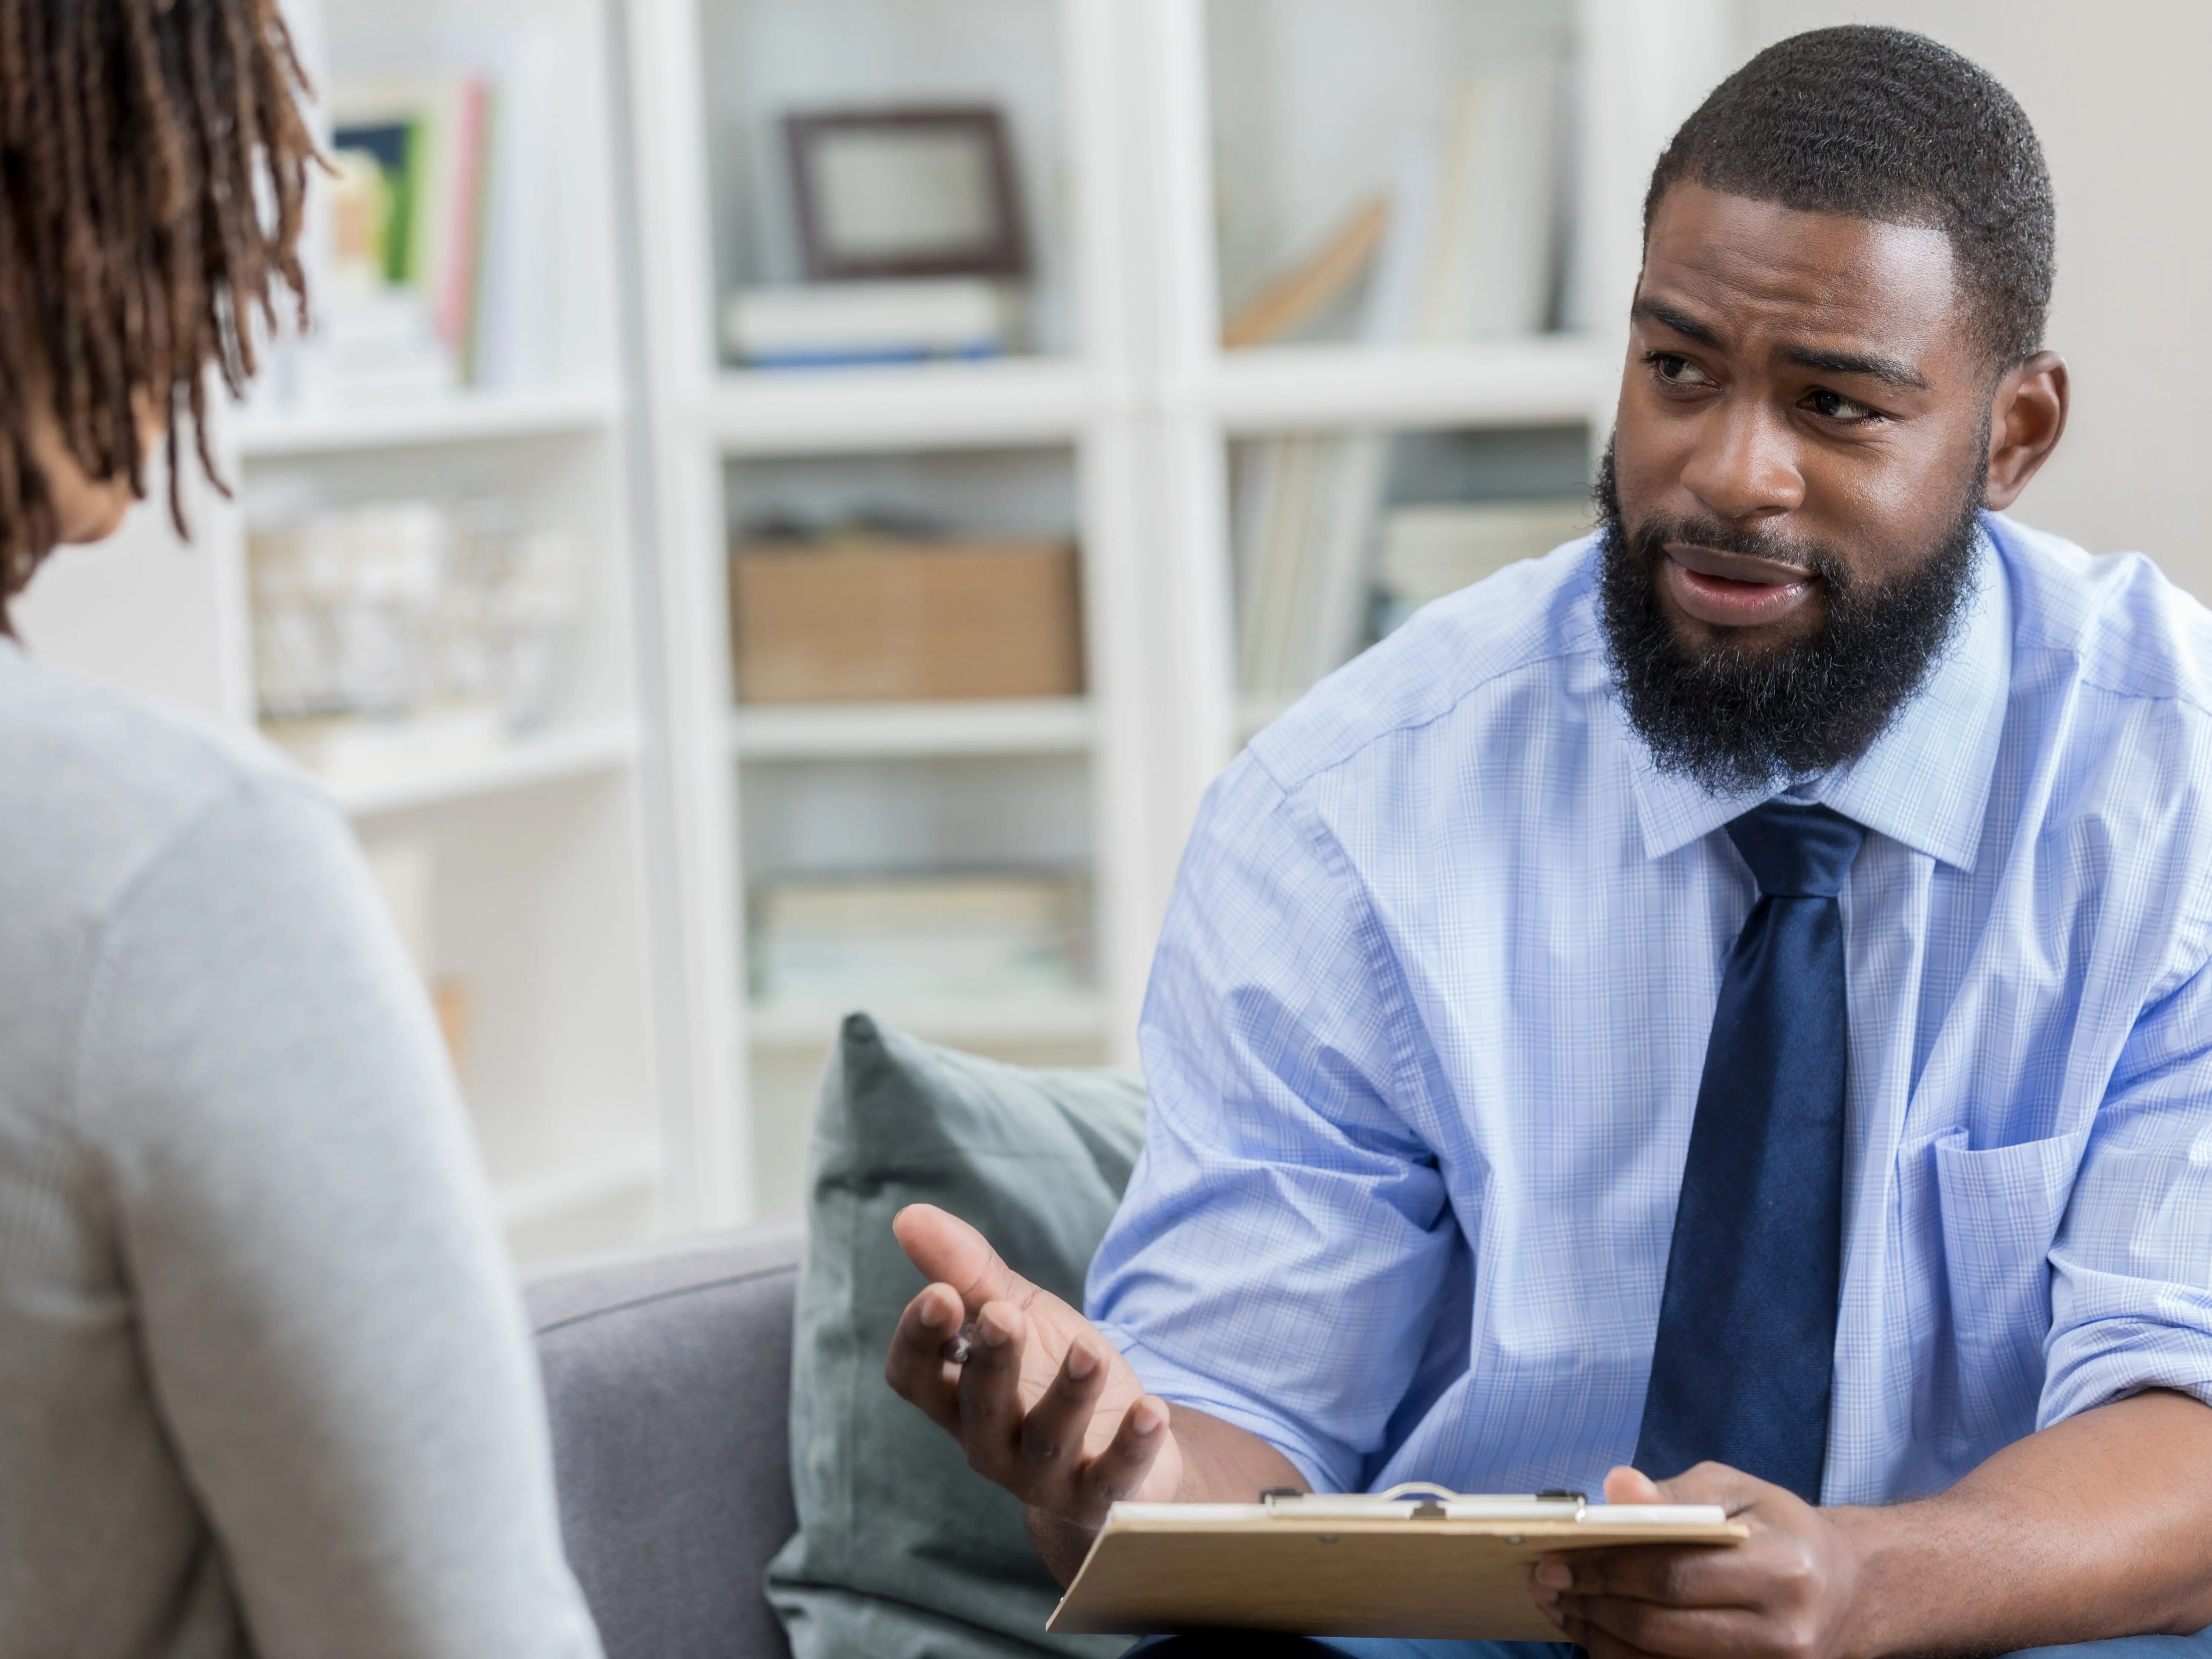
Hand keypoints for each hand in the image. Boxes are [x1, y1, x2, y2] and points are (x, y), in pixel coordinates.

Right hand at [883, 1203, 1183, 1529]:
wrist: (1118, 1447)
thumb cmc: (1051, 1370)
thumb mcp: (1016, 1312)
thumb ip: (967, 1270)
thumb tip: (908, 1214)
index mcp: (957, 1395)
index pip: (913, 1375)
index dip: (918, 1338)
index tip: (939, 1292)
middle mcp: (989, 1443)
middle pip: (977, 1408)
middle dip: (990, 1361)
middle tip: (1003, 1316)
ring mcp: (1043, 1476)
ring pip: (1047, 1441)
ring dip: (1068, 1395)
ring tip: (1089, 1348)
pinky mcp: (1099, 1498)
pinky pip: (1113, 1480)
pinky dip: (1132, 1446)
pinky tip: (1152, 1409)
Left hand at [1529, 1464, 1865, 1658]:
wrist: (1844, 1590)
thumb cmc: (1781, 1529)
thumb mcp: (1736, 1492)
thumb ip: (1674, 1494)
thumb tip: (1616, 1486)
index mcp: (1782, 1569)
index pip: (1674, 1577)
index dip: (1607, 1571)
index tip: (1556, 1562)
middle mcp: (1784, 1633)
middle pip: (1662, 1629)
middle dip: (1593, 1606)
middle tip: (1546, 1585)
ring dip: (1601, 1638)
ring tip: (1564, 1610)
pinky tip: (1599, 1634)